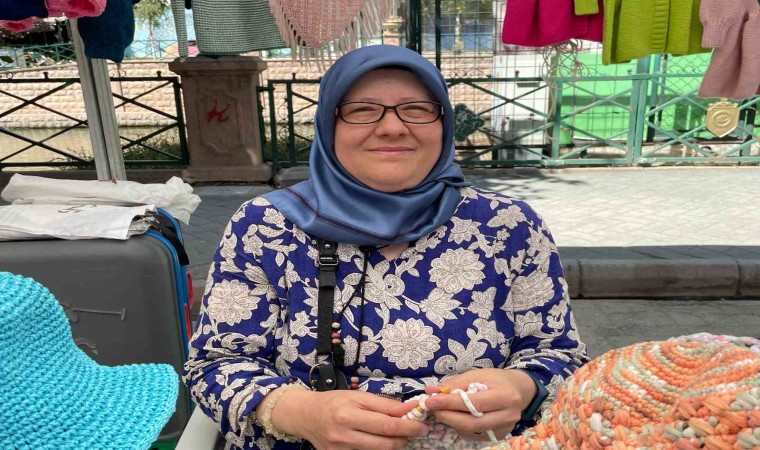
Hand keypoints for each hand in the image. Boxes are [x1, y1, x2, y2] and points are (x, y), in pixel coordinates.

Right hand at [270, 388, 428, 449]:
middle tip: (415, 430)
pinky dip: (378, 449)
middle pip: (385, 444)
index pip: (386, 425)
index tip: (422, 426)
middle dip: (404, 438)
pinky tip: (381, 440)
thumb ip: (384, 404)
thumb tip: (409, 409)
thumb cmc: (333, 401)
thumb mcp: (358, 396)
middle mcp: (344, 436)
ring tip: (398, 434)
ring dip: (393, 444)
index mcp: (348, 415)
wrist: (305, 416)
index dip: (408, 427)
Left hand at [422, 368, 536, 441]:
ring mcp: (505, 428)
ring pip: (472, 431)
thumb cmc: (496, 380)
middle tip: (432, 409)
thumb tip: (431, 391)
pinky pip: (475, 435)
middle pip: (472, 422)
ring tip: (442, 411)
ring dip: (452, 422)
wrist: (517, 390)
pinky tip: (456, 418)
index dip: (449, 403)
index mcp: (505, 396)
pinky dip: (461, 428)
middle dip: (448, 416)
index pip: (473, 403)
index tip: (430, 400)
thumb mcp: (476, 374)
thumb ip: (454, 384)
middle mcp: (508, 415)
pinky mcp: (499, 436)